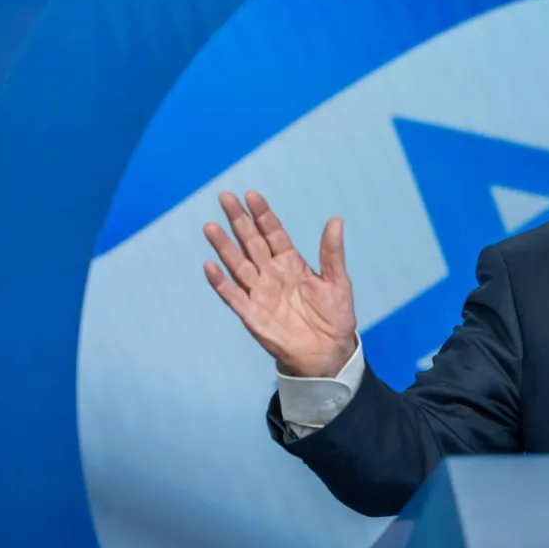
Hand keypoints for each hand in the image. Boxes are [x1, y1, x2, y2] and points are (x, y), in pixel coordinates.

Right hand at [203, 191, 357, 377]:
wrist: (328, 352)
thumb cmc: (334, 315)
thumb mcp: (337, 281)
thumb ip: (332, 252)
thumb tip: (336, 220)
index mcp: (291, 262)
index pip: (273, 233)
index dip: (263, 214)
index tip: (252, 195)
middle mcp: (271, 273)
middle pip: (251, 242)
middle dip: (239, 221)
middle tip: (225, 197)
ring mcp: (260, 292)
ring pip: (238, 265)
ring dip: (224, 247)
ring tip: (211, 227)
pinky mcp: (252, 314)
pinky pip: (233, 296)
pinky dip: (221, 282)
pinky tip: (210, 265)